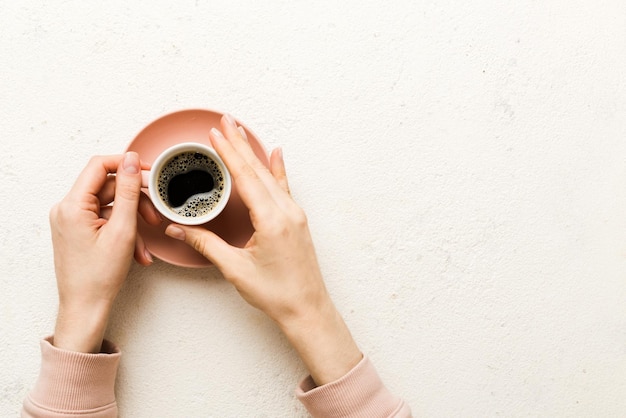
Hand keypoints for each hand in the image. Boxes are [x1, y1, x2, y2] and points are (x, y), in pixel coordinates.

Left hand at [50, 153, 160, 352]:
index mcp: (72, 205)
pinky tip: (137, 251)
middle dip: (135, 202)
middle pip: (108, 188)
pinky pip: (105, 220)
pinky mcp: (77, 230)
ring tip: (145, 244)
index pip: (99, 166)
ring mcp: (71, 220)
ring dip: (132, 221)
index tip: (148, 171)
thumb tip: (131, 162)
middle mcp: (67, 209)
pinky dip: (123, 231)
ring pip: (110, 206)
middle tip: (154, 216)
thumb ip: (128, 192)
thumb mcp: (122, 230)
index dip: (126, 164)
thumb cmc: (99, 277)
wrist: (85, 307)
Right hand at [165, 115, 361, 384]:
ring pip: (270, 176)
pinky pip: (284, 187)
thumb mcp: (235, 269)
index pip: (245, 177)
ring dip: (253, 153)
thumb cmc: (276, 293)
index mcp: (271, 220)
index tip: (216, 134)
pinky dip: (277, 169)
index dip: (228, 153)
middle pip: (257, 170)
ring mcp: (295, 214)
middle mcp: (286, 212)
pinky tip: (276, 154)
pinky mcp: (297, 220)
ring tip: (241, 132)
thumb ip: (207, 244)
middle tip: (226, 120)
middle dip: (239, 144)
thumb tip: (178, 229)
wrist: (307, 309)